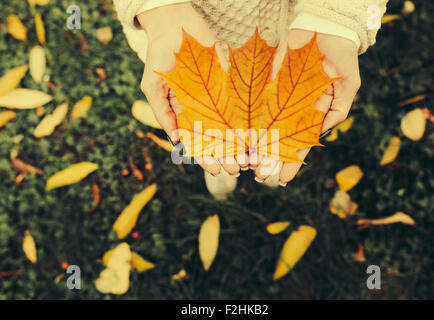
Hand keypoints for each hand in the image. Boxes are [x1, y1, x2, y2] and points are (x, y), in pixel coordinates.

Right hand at [138, 3, 239, 175]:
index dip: (205, 157)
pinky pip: (240, 106)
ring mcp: (217, 98)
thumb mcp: (152, 87)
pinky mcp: (230, 85)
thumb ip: (163, 114)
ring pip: (230, 126)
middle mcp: (202, 109)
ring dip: (238, 143)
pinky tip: (256, 135)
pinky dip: (247, 122)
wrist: (176, 24)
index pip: (195, 142)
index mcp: (183, 113)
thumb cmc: (159, 56)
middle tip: (237, 169)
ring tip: (248, 159)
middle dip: (225, 155)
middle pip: (216, 138)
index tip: (215, 171)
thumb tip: (175, 141)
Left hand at [253, 29, 360, 184]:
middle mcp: (291, 110)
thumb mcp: (347, 86)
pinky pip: (252, 104)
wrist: (324, 26)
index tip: (283, 179)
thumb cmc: (340, 57)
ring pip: (262, 125)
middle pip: (278, 139)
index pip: (300, 144)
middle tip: (259, 176)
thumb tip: (319, 135)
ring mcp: (276, 98)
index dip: (292, 162)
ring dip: (254, 144)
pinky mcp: (264, 84)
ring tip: (246, 163)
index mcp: (311, 115)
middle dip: (269, 158)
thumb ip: (337, 111)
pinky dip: (244, 119)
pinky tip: (237, 135)